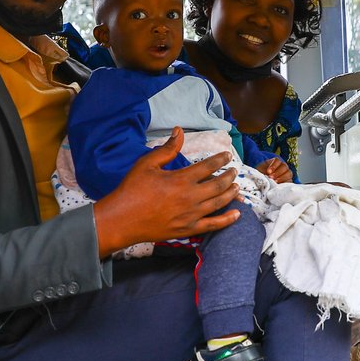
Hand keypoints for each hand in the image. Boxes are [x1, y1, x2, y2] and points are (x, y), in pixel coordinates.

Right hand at [92, 128, 240, 256]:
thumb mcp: (147, 164)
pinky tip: (238, 214)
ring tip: (237, 187)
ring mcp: (191, 215)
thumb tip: (179, 131)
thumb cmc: (132, 189)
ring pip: (219, 203)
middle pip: (218, 184)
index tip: (227, 155)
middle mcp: (190, 197)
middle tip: (234, 171)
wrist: (121, 219)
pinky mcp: (188, 229)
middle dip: (230, 176)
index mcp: (181, 179)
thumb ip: (167, 148)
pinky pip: (214, 225)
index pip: (208, 166)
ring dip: (231, 194)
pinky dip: (228, 220)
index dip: (220, 159)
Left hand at [258, 157, 292, 183]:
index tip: (268, 172)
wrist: (261, 184)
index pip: (277, 161)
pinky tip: (280, 185)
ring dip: (282, 178)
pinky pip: (290, 181)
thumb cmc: (260, 176)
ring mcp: (287, 174)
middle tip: (271, 177)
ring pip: (289, 173)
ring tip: (275, 182)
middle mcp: (282, 167)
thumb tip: (266, 174)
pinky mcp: (288, 182)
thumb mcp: (260, 171)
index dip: (274, 166)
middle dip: (277, 172)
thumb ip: (263, 170)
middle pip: (284, 166)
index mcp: (275, 162)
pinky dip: (285, 183)